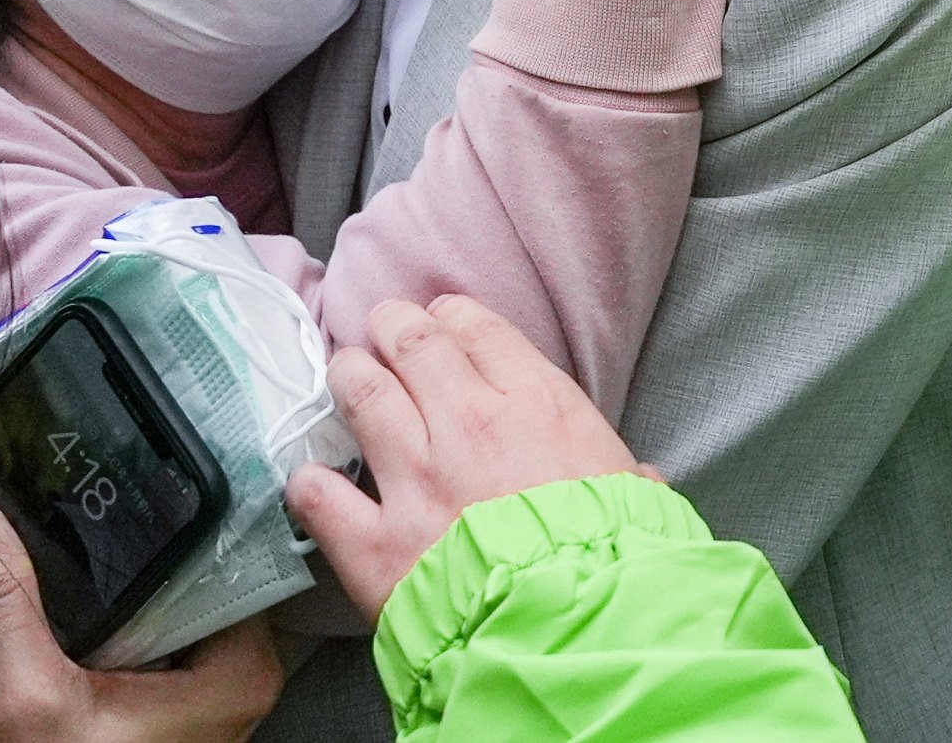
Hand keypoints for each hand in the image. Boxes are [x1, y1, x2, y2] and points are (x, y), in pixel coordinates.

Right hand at [0, 500, 285, 741]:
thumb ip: (3, 603)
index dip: (191, 499)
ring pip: (173, 601)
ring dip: (129, 576)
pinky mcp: (170, 709)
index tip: (152, 454)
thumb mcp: (25, 700)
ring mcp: (205, 695)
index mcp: (242, 670)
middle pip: (202, 571)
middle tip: (101, 484)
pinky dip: (119, 614)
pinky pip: (154, 634)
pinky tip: (82, 595)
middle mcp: (239, 679)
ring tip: (82, 526)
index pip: (237, 549)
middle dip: (147, 536)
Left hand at [285, 297, 648, 619]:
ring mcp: (414, 478)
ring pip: (359, 392)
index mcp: (534, 403)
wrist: (573, 632)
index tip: (441, 325)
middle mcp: (466, 423)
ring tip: (347, 377)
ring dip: (349, 377)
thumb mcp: (638, 500)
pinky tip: (311, 481)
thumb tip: (642, 482)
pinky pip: (318, 494)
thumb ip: (629, 477)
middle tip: (384, 334)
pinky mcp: (374, 542)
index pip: (474, 327)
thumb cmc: (615, 561)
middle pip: (408, 342)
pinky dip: (309, 484)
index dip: (449, 318)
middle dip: (391, 329)